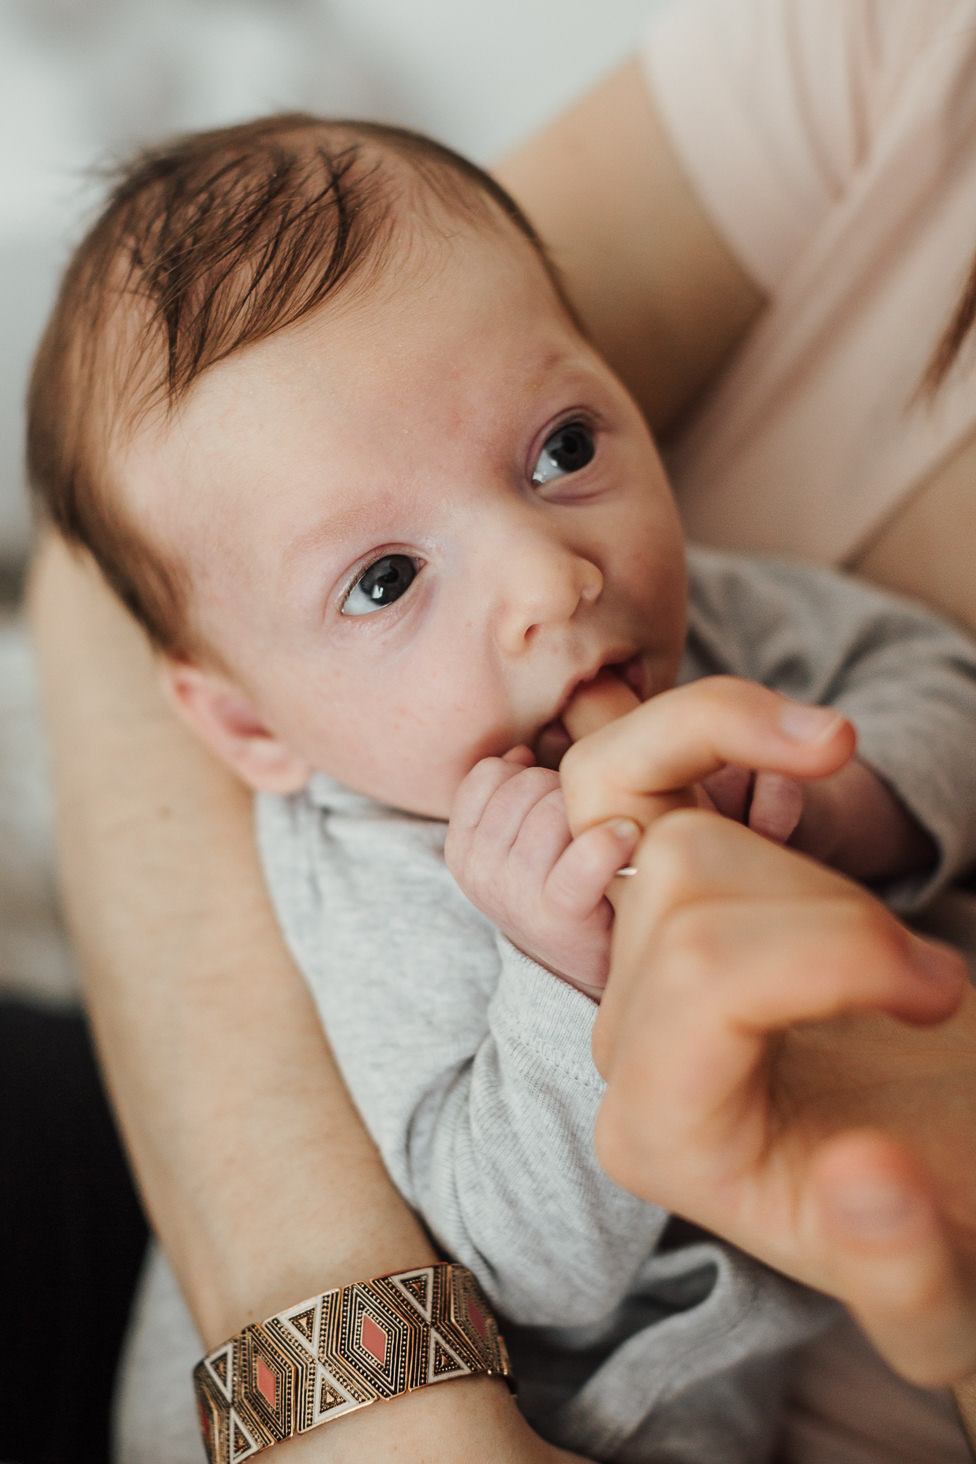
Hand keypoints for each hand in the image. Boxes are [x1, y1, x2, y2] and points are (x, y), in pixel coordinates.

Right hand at [446, 747, 639, 996]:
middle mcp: (479, 871)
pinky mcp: (559, 913)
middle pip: (526, 786)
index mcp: (461, 849)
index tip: (549, 802)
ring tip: (603, 832)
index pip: (490, 773)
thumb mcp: (513, 843)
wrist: (578, 967)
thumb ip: (508, 794)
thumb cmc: (554, 885)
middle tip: (583, 821)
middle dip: (562, 792)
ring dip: (587, 811)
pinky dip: (607, 842)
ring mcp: (515, 892)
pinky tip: (627, 835)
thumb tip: (520, 753)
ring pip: (553, 809)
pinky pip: (581, 860)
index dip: (528, 774)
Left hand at [559, 674, 975, 1384]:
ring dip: (816, 870)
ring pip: (684, 836)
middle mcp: (621, 1045)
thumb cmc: (931, 1226)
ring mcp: (632, 969)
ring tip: (892, 960)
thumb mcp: (939, 1293)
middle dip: (842, 912)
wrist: (919, 1176)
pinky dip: (737, 747)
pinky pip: (664, 790)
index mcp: (662, 1134)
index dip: (842, 952)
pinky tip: (817, 758)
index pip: (706, 978)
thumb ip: (900, 1261)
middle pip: (689, 890)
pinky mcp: (661, 910)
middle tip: (936, 985)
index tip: (942, 992)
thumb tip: (867, 1182)